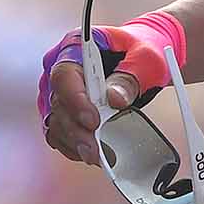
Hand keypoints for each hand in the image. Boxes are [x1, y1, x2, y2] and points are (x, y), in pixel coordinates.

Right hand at [38, 23, 171, 165]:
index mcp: (75, 46)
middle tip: (96, 149)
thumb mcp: (146, 56)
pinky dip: (74, 146)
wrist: (145, 55)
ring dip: (74, 142)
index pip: (64, 75)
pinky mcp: (67, 110)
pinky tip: (91, 154)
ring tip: (97, 156)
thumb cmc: (144, 48)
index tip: (93, 120)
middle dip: (76, 130)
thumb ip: (130, 75)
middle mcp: (62, 69)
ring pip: (56, 121)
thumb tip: (114, 99)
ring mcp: (61, 91)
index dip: (75, 100)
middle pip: (58, 103)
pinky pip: (61, 132)